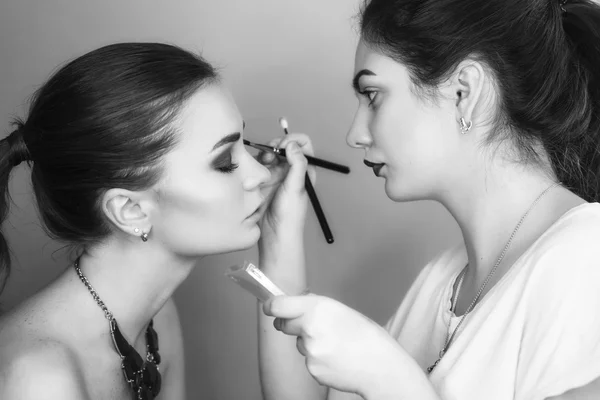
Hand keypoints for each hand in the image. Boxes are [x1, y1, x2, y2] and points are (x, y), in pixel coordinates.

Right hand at [257, 133, 315, 244]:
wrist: (274, 234)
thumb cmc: (290, 215)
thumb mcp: (296, 187)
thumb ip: (297, 164)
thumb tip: (292, 144)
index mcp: (304, 170)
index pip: (303, 144)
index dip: (293, 140)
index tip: (283, 145)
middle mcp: (291, 170)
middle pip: (283, 145)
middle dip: (275, 146)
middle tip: (270, 154)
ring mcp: (276, 175)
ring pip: (269, 154)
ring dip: (264, 156)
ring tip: (262, 165)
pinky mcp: (263, 181)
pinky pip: (258, 166)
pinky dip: (255, 167)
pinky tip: (255, 175)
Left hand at [262, 294, 408, 397]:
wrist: (381, 367)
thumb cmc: (367, 337)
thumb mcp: (342, 310)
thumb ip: (317, 306)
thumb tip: (299, 303)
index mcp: (318, 307)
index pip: (278, 305)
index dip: (272, 306)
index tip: (270, 307)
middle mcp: (309, 327)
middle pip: (283, 324)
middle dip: (292, 324)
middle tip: (311, 327)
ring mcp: (309, 350)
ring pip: (299, 343)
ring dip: (309, 343)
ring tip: (336, 345)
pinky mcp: (312, 368)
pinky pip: (308, 360)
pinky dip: (318, 359)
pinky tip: (336, 358)